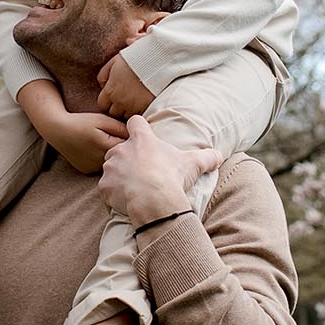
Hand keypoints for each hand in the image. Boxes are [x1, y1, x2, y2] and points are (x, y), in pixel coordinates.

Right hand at [40, 110, 128, 172]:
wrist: (58, 130)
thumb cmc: (82, 122)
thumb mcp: (103, 120)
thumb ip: (121, 128)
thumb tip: (138, 135)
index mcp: (106, 147)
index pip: (130, 149)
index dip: (133, 143)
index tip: (135, 138)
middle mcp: (100, 161)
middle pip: (122, 159)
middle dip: (126, 152)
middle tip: (123, 142)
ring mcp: (93, 168)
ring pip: (113, 165)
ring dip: (115, 158)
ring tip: (107, 146)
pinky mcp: (87, 171)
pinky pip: (102, 167)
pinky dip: (103, 161)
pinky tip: (96, 151)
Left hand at [96, 55, 154, 116]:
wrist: (155, 60)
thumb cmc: (134, 58)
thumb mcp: (113, 63)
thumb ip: (103, 75)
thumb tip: (102, 86)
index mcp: (110, 90)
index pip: (102, 106)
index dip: (107, 102)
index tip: (113, 98)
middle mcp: (120, 101)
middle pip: (114, 113)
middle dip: (117, 108)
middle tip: (124, 100)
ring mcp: (134, 106)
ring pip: (126, 116)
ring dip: (128, 111)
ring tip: (134, 102)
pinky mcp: (146, 107)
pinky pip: (139, 116)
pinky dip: (139, 111)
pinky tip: (142, 103)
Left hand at [98, 115, 222, 226]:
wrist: (154, 200)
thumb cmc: (171, 178)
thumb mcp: (192, 164)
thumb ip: (206, 157)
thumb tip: (219, 155)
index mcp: (141, 140)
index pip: (135, 122)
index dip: (137, 127)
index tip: (141, 135)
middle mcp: (122, 149)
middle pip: (119, 148)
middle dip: (126, 159)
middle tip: (140, 173)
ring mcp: (111, 167)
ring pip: (110, 168)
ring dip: (118, 176)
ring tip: (133, 189)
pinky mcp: (105, 186)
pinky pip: (106, 189)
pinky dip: (112, 195)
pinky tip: (124, 201)